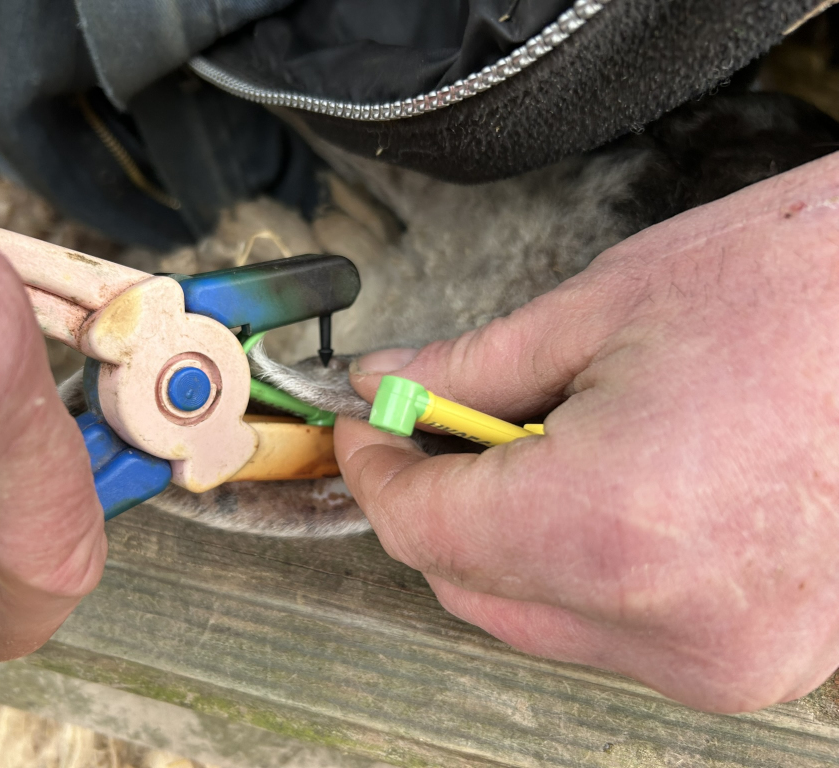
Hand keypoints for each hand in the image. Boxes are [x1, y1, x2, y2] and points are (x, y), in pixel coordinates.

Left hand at [335, 150, 838, 712]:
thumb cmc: (797, 287)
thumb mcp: (602, 308)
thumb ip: (470, 369)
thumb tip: (388, 387)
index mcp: (609, 525)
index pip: (425, 529)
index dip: (379, 472)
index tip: (370, 428)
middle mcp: (664, 621)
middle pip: (470, 585)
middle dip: (437, 505)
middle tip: (440, 426)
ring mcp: (719, 657)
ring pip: (536, 615)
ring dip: (506, 539)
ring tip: (542, 443)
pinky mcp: (754, 659)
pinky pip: (611, 627)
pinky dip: (579, 566)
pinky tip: (606, 485)